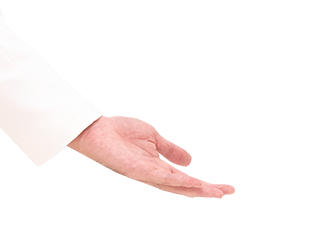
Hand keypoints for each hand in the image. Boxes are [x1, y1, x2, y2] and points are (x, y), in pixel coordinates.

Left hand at [68, 117, 233, 197]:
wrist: (97, 129)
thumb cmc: (118, 132)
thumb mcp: (152, 137)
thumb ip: (170, 150)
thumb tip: (190, 160)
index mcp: (157, 166)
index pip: (185, 178)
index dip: (204, 182)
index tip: (224, 186)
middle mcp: (153, 173)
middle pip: (183, 186)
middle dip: (205, 190)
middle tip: (226, 192)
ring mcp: (145, 173)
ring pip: (174, 185)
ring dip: (195, 188)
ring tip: (214, 191)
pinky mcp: (135, 170)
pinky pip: (158, 176)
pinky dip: (175, 179)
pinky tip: (188, 181)